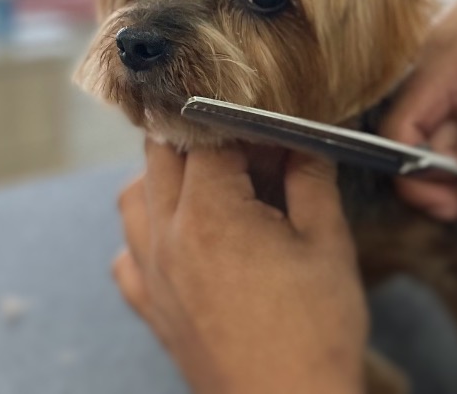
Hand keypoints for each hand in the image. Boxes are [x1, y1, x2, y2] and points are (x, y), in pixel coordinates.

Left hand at [113, 139, 366, 393]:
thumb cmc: (315, 332)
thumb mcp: (328, 242)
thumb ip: (310, 178)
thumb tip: (303, 140)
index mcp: (210, 212)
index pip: (208, 134)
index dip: (244, 124)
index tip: (274, 131)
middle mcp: (166, 236)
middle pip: (160, 154)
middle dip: (202, 137)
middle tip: (250, 151)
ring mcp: (152, 275)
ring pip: (134, 197)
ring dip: (167, 177)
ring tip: (215, 187)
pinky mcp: (151, 309)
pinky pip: (128, 253)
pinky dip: (148, 232)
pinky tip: (186, 239)